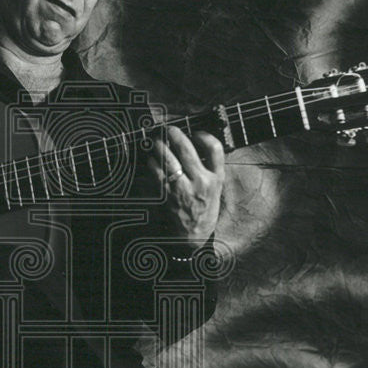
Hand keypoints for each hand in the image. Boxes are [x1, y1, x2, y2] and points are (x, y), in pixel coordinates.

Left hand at [148, 126, 225, 246]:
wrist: (192, 237)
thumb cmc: (203, 210)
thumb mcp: (215, 190)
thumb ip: (209, 169)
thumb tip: (195, 144)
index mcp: (216, 178)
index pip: (215, 148)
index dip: (204, 135)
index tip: (196, 133)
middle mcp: (201, 182)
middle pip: (187, 149)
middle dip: (175, 134)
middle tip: (169, 130)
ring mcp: (183, 189)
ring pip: (168, 159)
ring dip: (159, 147)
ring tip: (157, 143)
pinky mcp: (166, 195)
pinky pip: (156, 173)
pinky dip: (152, 163)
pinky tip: (152, 161)